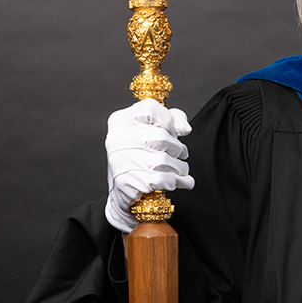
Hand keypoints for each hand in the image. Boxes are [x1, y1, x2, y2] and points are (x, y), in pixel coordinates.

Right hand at [105, 99, 194, 232]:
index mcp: (120, 121)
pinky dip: (177, 182)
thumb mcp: (149, 132)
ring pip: (165, 160)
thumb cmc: (140, 158)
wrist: (122, 193)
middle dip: (178, 148)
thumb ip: (170, 120)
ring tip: (180, 170)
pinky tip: (179, 182)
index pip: (151, 109)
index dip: (168, 120)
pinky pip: (164, 179)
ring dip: (180, 167)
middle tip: (181, 155)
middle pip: (162, 136)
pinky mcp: (128, 182)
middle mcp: (117, 138)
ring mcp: (121, 160)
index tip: (172, 132)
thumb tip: (184, 129)